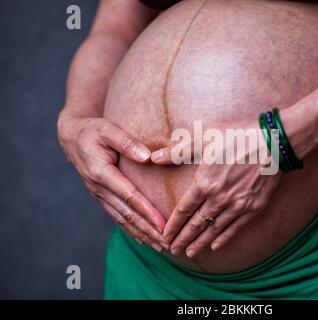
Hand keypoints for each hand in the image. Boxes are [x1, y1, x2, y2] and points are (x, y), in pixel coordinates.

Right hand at [57, 111, 166, 250]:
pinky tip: (142, 238)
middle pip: (127, 214)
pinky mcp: (101, 196)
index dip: (147, 212)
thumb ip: (127, 142)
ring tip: (158, 246)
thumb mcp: (109, 130)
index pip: (129, 197)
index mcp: (102, 173)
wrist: (72, 136)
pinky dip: (130, 229)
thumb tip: (147, 157)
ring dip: (140, 233)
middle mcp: (99, 188)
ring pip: (121, 219)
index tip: (163, 225)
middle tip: (165, 243)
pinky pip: (116, 216)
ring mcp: (98, 194)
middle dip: (147, 230)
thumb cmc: (93, 131)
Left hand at [151, 120, 280, 256]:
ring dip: (200, 243)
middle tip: (172, 250)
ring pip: (214, 229)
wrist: (273, 143)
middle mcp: (219, 199)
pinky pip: (235, 228)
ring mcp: (237, 205)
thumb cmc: (237, 137)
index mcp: (205, 184)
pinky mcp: (253, 207)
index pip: (184, 211)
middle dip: (183, 238)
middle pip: (196, 224)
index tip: (164, 236)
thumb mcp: (204, 140)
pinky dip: (223, 238)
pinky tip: (215, 246)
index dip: (173, 225)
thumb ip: (178, 152)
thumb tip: (153, 158)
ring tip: (189, 253)